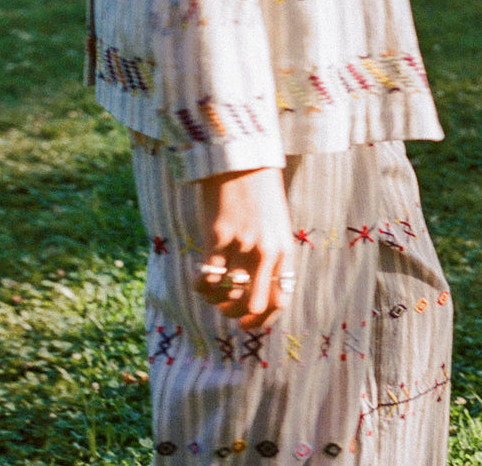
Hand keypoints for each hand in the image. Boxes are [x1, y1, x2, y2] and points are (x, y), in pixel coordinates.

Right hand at [193, 167, 295, 329]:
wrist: (241, 158)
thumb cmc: (259, 189)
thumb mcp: (276, 223)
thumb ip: (271, 254)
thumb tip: (256, 287)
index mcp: (284, 250)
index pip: (279, 301)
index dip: (262, 320)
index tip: (246, 323)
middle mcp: (266, 253)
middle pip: (253, 305)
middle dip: (236, 313)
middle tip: (224, 308)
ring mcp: (242, 245)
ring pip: (227, 294)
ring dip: (216, 299)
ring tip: (210, 291)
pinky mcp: (218, 236)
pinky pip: (207, 276)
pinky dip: (200, 284)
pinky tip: (197, 277)